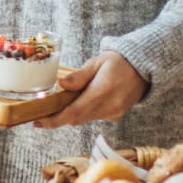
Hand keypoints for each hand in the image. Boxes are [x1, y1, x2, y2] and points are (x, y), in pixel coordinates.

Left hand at [34, 51, 148, 128]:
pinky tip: (80, 101)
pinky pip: (94, 117)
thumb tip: (61, 85)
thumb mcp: (98, 62)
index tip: (38, 122)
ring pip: (84, 119)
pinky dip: (84, 112)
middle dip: (58, 119)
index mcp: (103, 91)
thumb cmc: (119, 61)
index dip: (55, 120)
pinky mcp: (116, 115)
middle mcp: (109, 106)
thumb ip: (80, 76)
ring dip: (70, 115)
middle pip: (77, 119)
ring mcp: (114, 113)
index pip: (74, 112)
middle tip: (41, 115)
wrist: (144, 67)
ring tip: (57, 106)